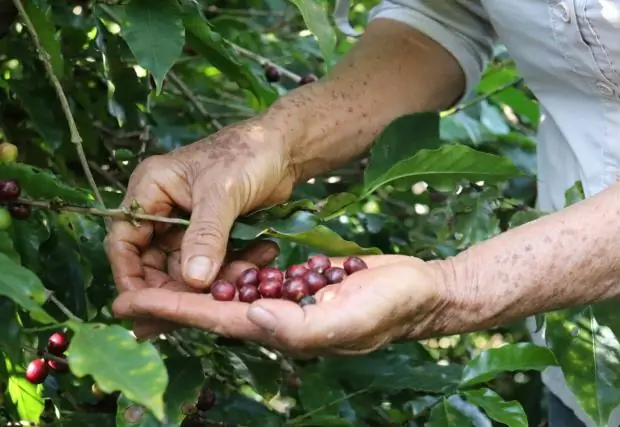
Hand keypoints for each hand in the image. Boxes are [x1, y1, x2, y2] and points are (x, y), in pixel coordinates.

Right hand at [104, 119, 296, 333]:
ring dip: (214, 278)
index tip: (144, 307)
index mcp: (151, 189)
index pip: (125, 240)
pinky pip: (213, 261)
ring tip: (246, 275)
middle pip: (154, 261)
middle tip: (204, 306)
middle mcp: (163, 208)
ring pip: (188, 266)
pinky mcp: (214, 233)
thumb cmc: (248, 154)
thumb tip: (192, 280)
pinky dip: (232, 268)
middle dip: (179, 285)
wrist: (285, 147)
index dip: (130, 275)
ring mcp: (188, 223)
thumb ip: (206, 236)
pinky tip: (260, 259)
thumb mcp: (222, 193)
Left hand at [111, 255, 455, 356]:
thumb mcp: (347, 317)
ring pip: (227, 296)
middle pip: (211, 311)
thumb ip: (298, 326)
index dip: (171, 313)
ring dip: (190, 289)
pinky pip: (252, 280)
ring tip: (153, 279)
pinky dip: (224, 273)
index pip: (214, 319)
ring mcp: (285, 302)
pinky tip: (208, 266)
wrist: (418, 291)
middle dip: (168, 305)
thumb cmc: (389, 306)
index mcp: (280, 328)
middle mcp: (275, 319)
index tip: (129, 305)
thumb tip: (249, 317)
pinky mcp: (296, 285)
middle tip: (122, 298)